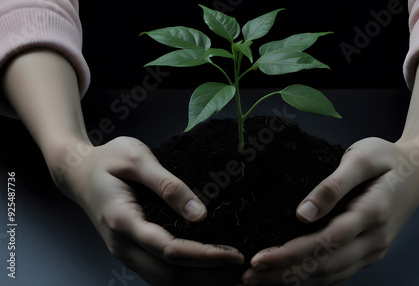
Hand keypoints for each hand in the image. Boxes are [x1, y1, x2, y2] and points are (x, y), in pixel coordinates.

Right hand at [48, 136, 243, 284]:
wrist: (77, 172)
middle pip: (169, 276)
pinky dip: (183, 279)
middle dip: (208, 277)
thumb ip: (168, 185)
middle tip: (242, 272)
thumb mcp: (137, 159)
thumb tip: (199, 215)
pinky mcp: (129, 252)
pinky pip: (157, 275)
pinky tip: (205, 274)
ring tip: (230, 276)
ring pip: (163, 281)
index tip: (235, 254)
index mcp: (123, 220)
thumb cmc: (107, 160)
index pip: (170, 251)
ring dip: (198, 283)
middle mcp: (122, 245)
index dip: (205, 257)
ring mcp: (123, 252)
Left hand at [242, 137, 418, 284]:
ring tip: (261, 281)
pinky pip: (340, 272)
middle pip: (325, 265)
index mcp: (373, 213)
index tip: (258, 258)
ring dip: (295, 281)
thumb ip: (333, 185)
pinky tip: (291, 279)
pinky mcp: (372, 252)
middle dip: (284, 274)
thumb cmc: (388, 158)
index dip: (290, 254)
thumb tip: (302, 213)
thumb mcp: (362, 158)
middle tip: (248, 277)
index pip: (325, 241)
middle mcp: (375, 239)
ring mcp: (375, 250)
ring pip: (332, 274)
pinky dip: (314, 280)